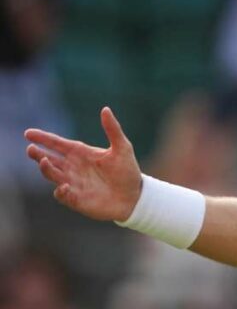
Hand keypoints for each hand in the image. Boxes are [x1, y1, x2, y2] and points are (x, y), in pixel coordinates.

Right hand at [24, 107, 142, 221]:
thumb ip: (113, 130)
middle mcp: (73, 167)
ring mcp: (73, 183)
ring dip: (46, 169)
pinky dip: (60, 191)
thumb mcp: (122, 148)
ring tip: (45, 161)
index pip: (57, 144)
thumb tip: (105, 109)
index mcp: (81, 153)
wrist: (135, 197)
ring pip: (52, 175)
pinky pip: (62, 195)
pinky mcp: (76, 199)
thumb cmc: (128, 171)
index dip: (43, 138)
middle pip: (49, 159)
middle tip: (31, 149)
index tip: (28, 133)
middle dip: (38, 154)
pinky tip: (63, 186)